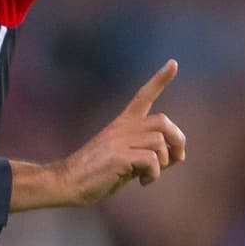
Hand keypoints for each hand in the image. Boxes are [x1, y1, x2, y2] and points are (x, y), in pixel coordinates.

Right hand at [53, 59, 185, 204]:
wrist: (67, 182)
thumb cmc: (96, 174)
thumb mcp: (123, 157)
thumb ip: (146, 151)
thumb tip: (177, 155)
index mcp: (122, 124)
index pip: (143, 96)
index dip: (160, 80)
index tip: (173, 63)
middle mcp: (121, 128)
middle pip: (163, 121)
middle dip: (178, 140)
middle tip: (176, 159)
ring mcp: (118, 141)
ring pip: (159, 142)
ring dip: (163, 162)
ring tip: (150, 175)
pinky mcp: (118, 156)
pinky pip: (152, 160)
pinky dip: (154, 174)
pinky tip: (143, 182)